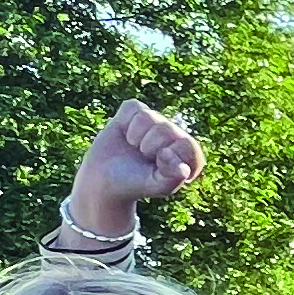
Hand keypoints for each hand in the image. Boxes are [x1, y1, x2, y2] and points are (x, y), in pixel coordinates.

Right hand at [70, 99, 202, 236]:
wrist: (106, 180)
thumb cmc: (136, 184)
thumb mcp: (157, 187)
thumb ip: (173, 178)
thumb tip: (182, 168)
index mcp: (188, 153)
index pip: (187, 145)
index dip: (168, 158)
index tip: (157, 170)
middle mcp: (174, 134)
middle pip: (164, 129)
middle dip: (149, 147)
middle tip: (143, 159)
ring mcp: (155, 121)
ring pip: (147, 116)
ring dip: (136, 136)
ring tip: (135, 147)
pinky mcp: (136, 112)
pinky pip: (133, 107)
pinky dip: (124, 122)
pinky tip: (126, 135)